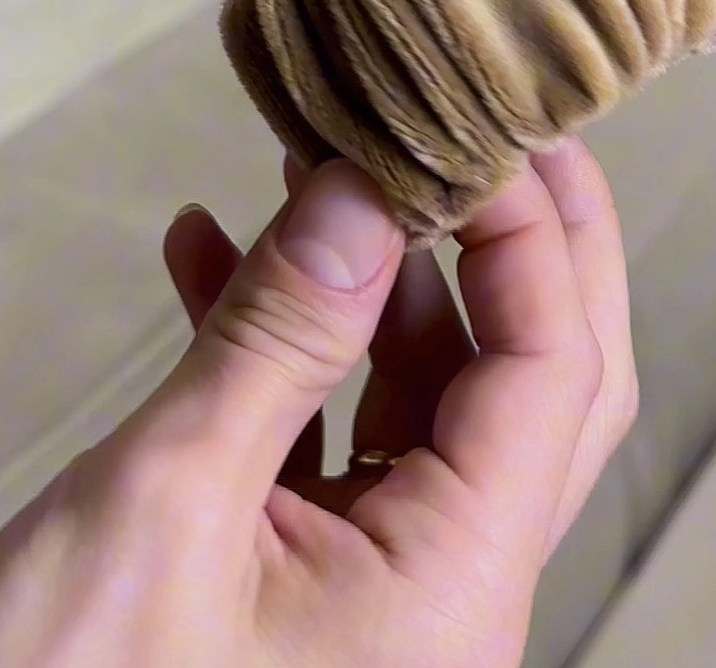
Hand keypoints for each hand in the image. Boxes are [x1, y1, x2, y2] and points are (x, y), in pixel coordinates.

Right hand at [0, 141, 636, 667]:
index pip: (551, 369)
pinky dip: (284, 347)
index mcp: (451, 591)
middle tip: (476, 127)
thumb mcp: (165, 500)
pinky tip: (208, 262)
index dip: (529, 230)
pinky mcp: (299, 585)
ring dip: (373, 280)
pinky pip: (326, 435)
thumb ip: (277, 337)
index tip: (479, 121)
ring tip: (307, 171)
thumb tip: (360, 194)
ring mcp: (374, 592)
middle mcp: (441, 595)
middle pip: (530, 383)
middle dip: (507, 244)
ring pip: (422, 397)